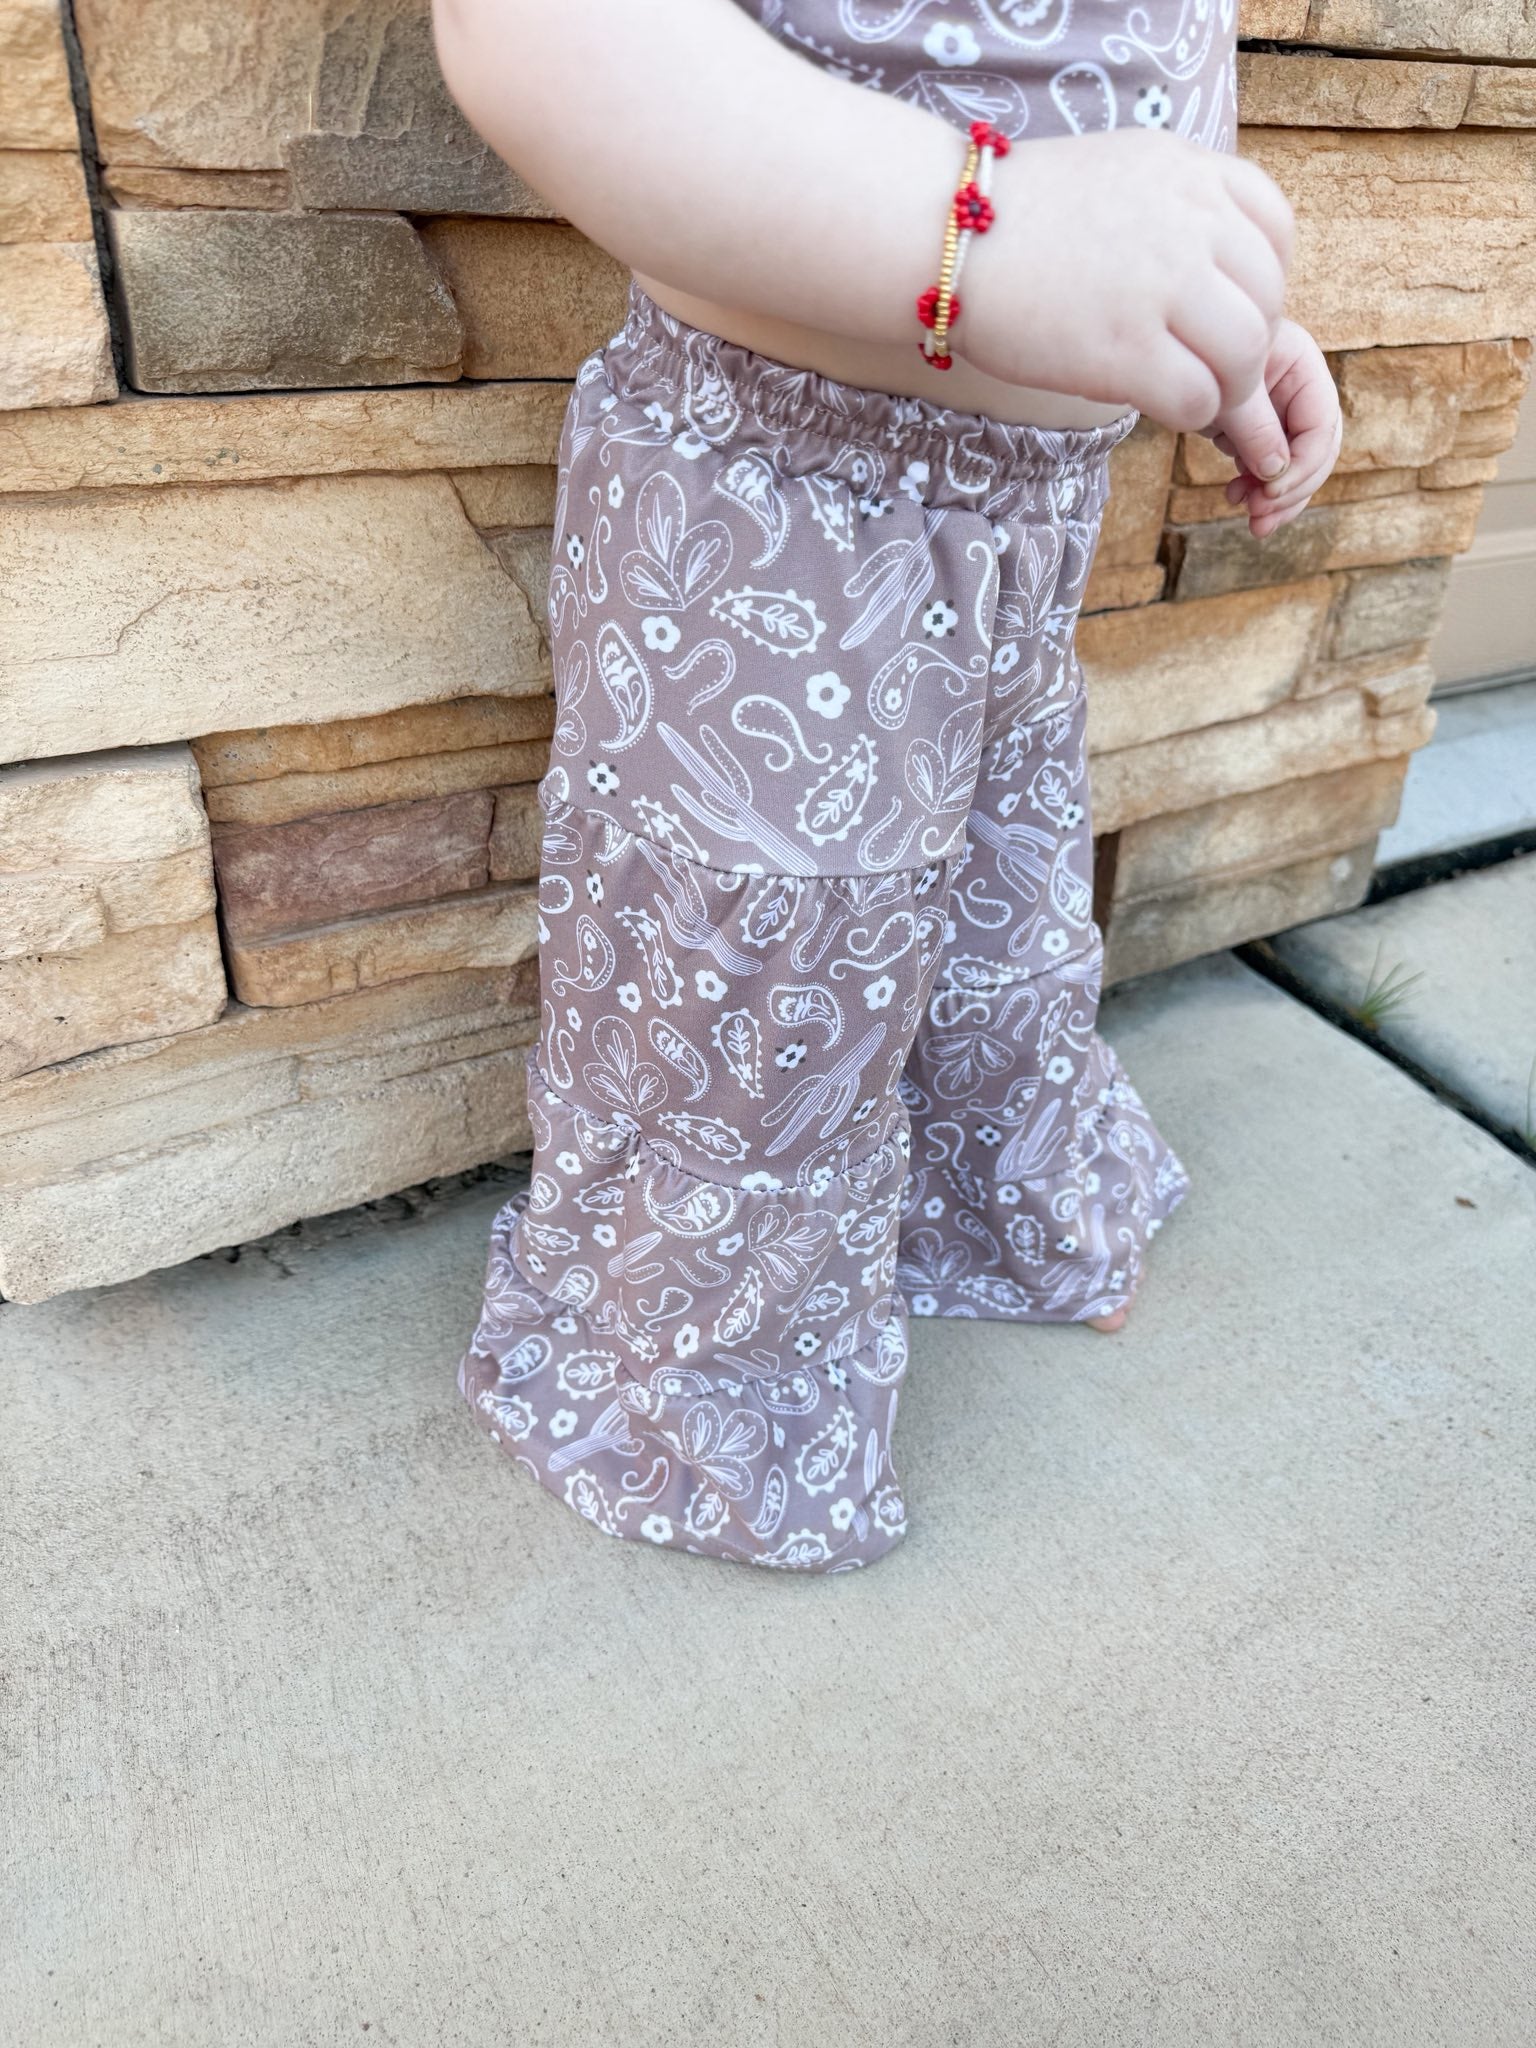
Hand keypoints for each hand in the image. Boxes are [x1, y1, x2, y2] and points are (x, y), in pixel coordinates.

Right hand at [964, 129, 1292, 448]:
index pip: (1275, 232)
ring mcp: (1163, 286)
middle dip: (1248, 345)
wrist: (943, 238)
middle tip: (1211, 367)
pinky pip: (1199, 399)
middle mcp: (1189, 221)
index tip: (1227, 308)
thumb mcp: (1118, 173)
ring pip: (1246, 354)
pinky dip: (1192, 415)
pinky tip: (1159, 406)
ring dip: (1228, 387)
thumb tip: (1216, 267)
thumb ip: (1176, 207)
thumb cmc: (1016, 218)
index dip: (1262, 282)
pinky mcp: (1129, 351)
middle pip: (1267, 299)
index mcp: (1189, 174)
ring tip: (1193, 393)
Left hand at [1206, 319, 1342, 536]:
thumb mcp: (1226, 393)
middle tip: (1259, 517)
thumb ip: (1255, 427)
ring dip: (1277, 499)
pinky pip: (1271, 469)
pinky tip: (1236, 498)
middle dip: (1292, 490)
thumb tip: (1276, 475)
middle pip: (1317, 451)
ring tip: (1254, 521)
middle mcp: (1299, 389)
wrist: (1165, 356)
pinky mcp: (1259, 431)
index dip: (1303, 466)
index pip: (1321, 425)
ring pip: (1297, 466)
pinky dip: (1259, 490)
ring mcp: (1280, 413)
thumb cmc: (1194, 358)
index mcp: (1303, 366)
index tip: (1270, 493)